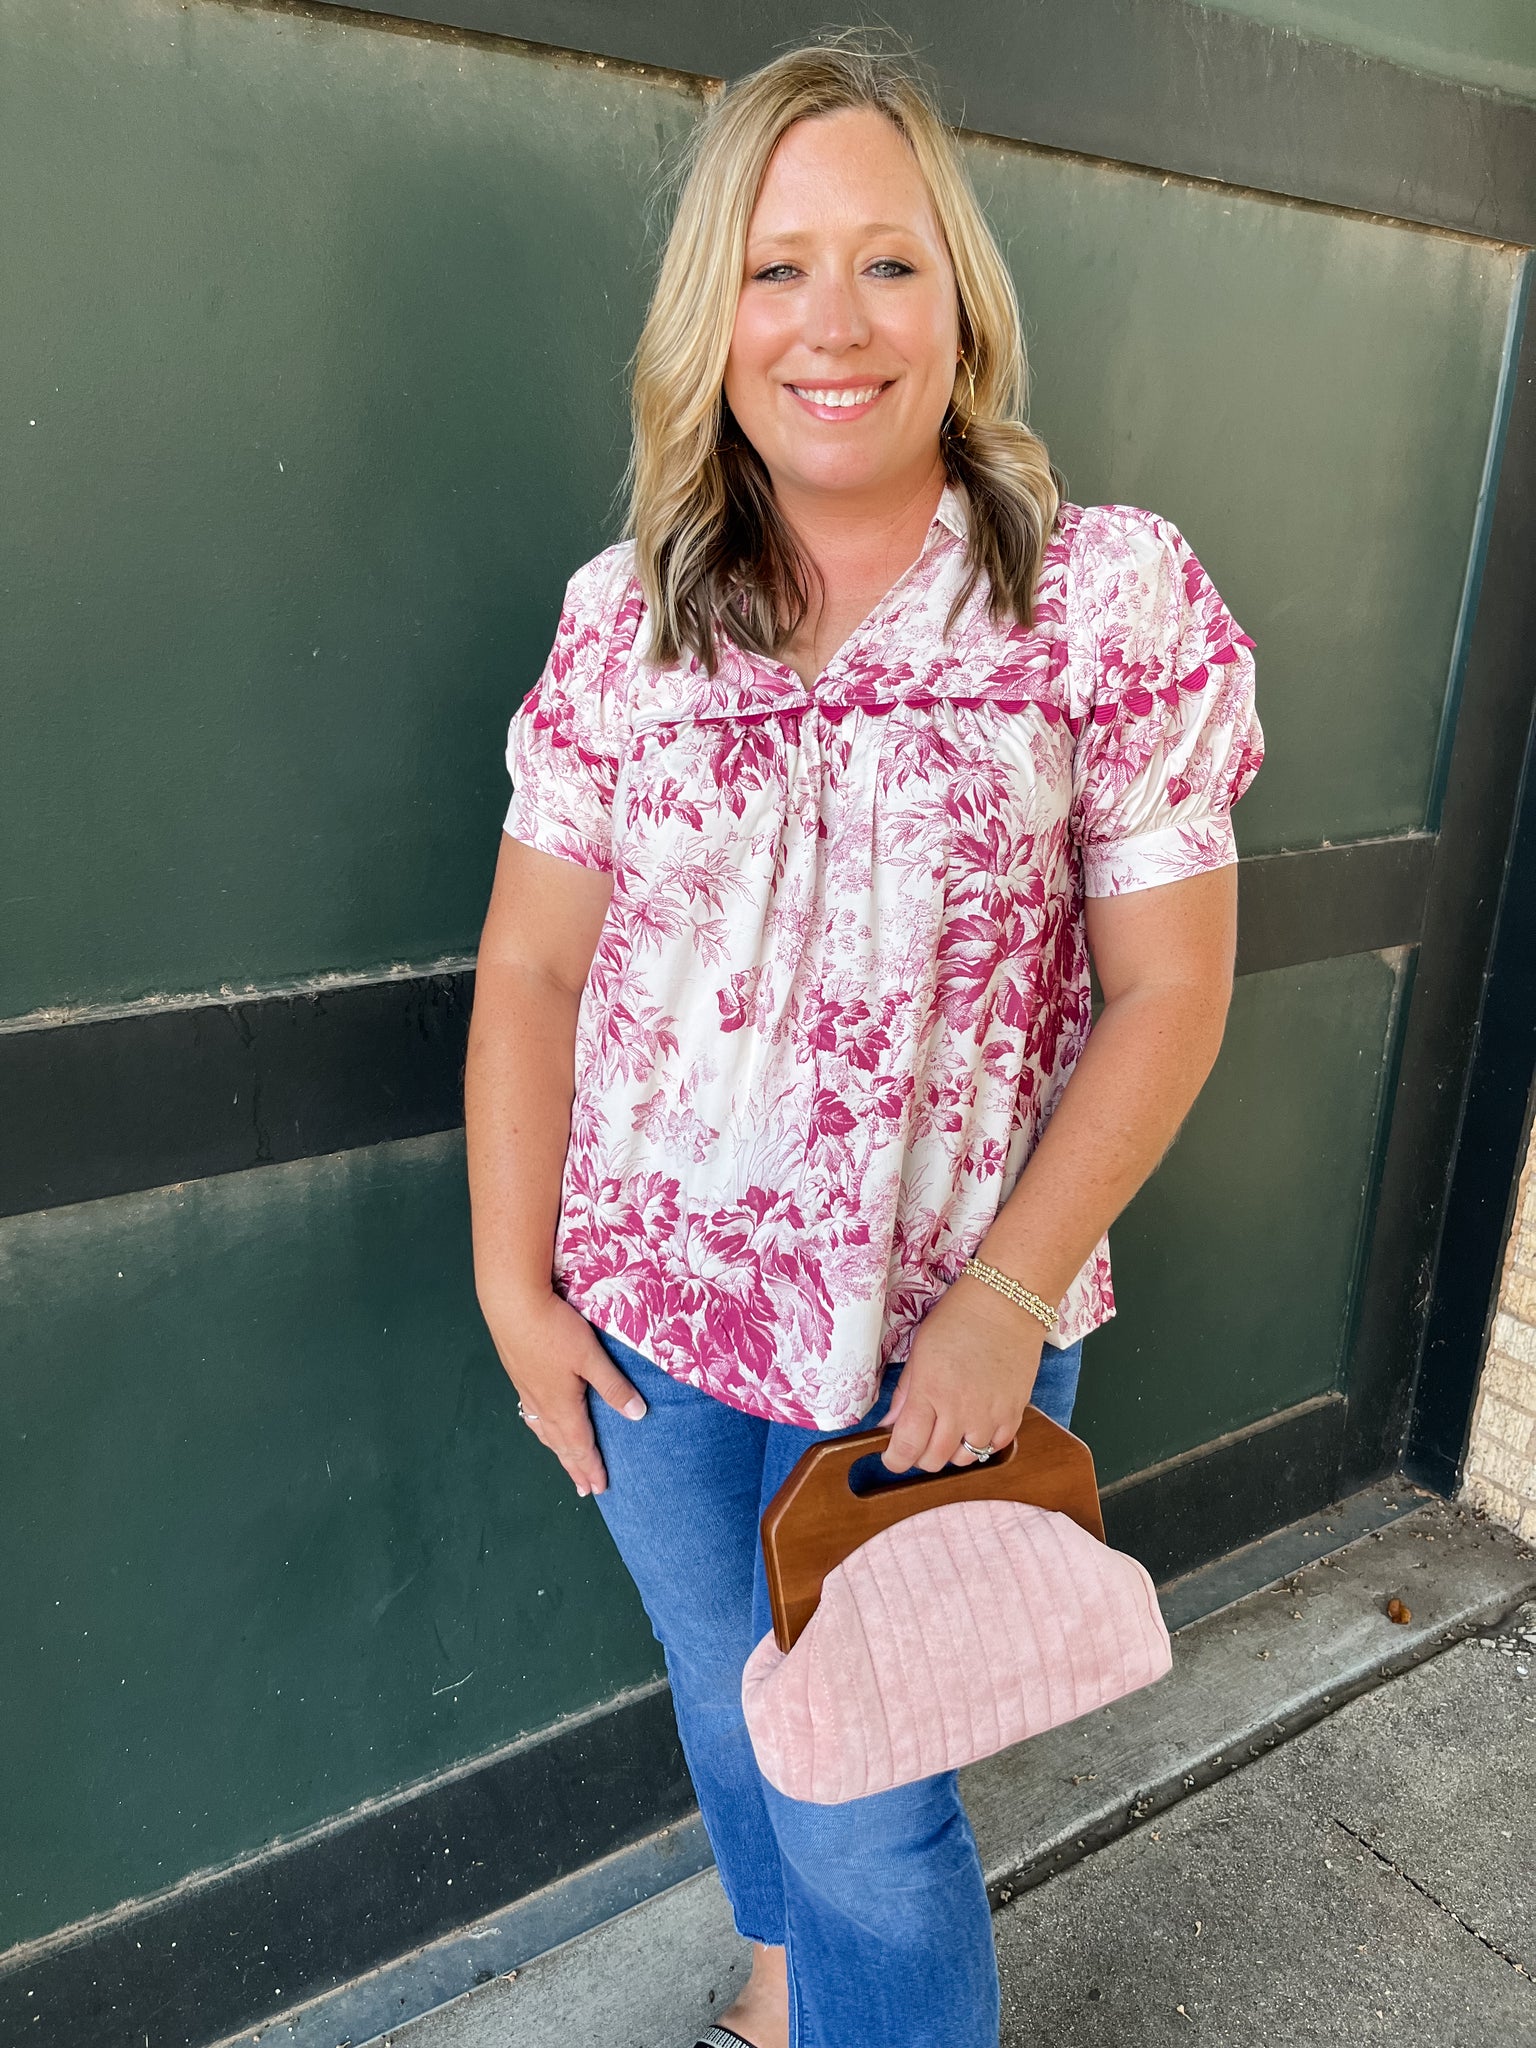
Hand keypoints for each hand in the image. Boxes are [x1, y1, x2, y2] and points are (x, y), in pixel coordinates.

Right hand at [480, 1287, 645, 1496]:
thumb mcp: (590, 1357)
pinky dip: (540, 1429)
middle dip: (575, 1467)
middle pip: (561, 1445)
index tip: (599, 1487)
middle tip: (584, 1490)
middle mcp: (542, 1405)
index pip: (581, 1445)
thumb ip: (613, 1386)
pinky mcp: (518, 1375)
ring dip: (557, 1451)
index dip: (591, 1467)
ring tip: (565, 1463)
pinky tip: (539, 1423)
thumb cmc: (554, 1329)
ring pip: (544, 1431)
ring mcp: (527, 1391)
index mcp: (562, 1406)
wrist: (512, 1304)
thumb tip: (637, 1415)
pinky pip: (531, 1415)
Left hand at [881, 1275, 1042, 1473]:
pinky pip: (995, 1447)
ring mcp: (991, 1415)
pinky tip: (975, 1424)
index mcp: (930, 1391)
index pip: (907, 1447)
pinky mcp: (1015, 1413)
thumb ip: (904, 1393)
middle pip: (934, 1460)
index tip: (892, 1457)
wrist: (1007, 1303)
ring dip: (951, 1450)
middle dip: (919, 1456)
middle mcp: (960, 1410)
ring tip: (948, 1428)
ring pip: (965, 1459)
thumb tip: (890, 1426)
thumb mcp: (919, 1351)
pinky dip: (981, 1443)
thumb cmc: (957, 1319)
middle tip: (918, 1439)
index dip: (895, 1460)